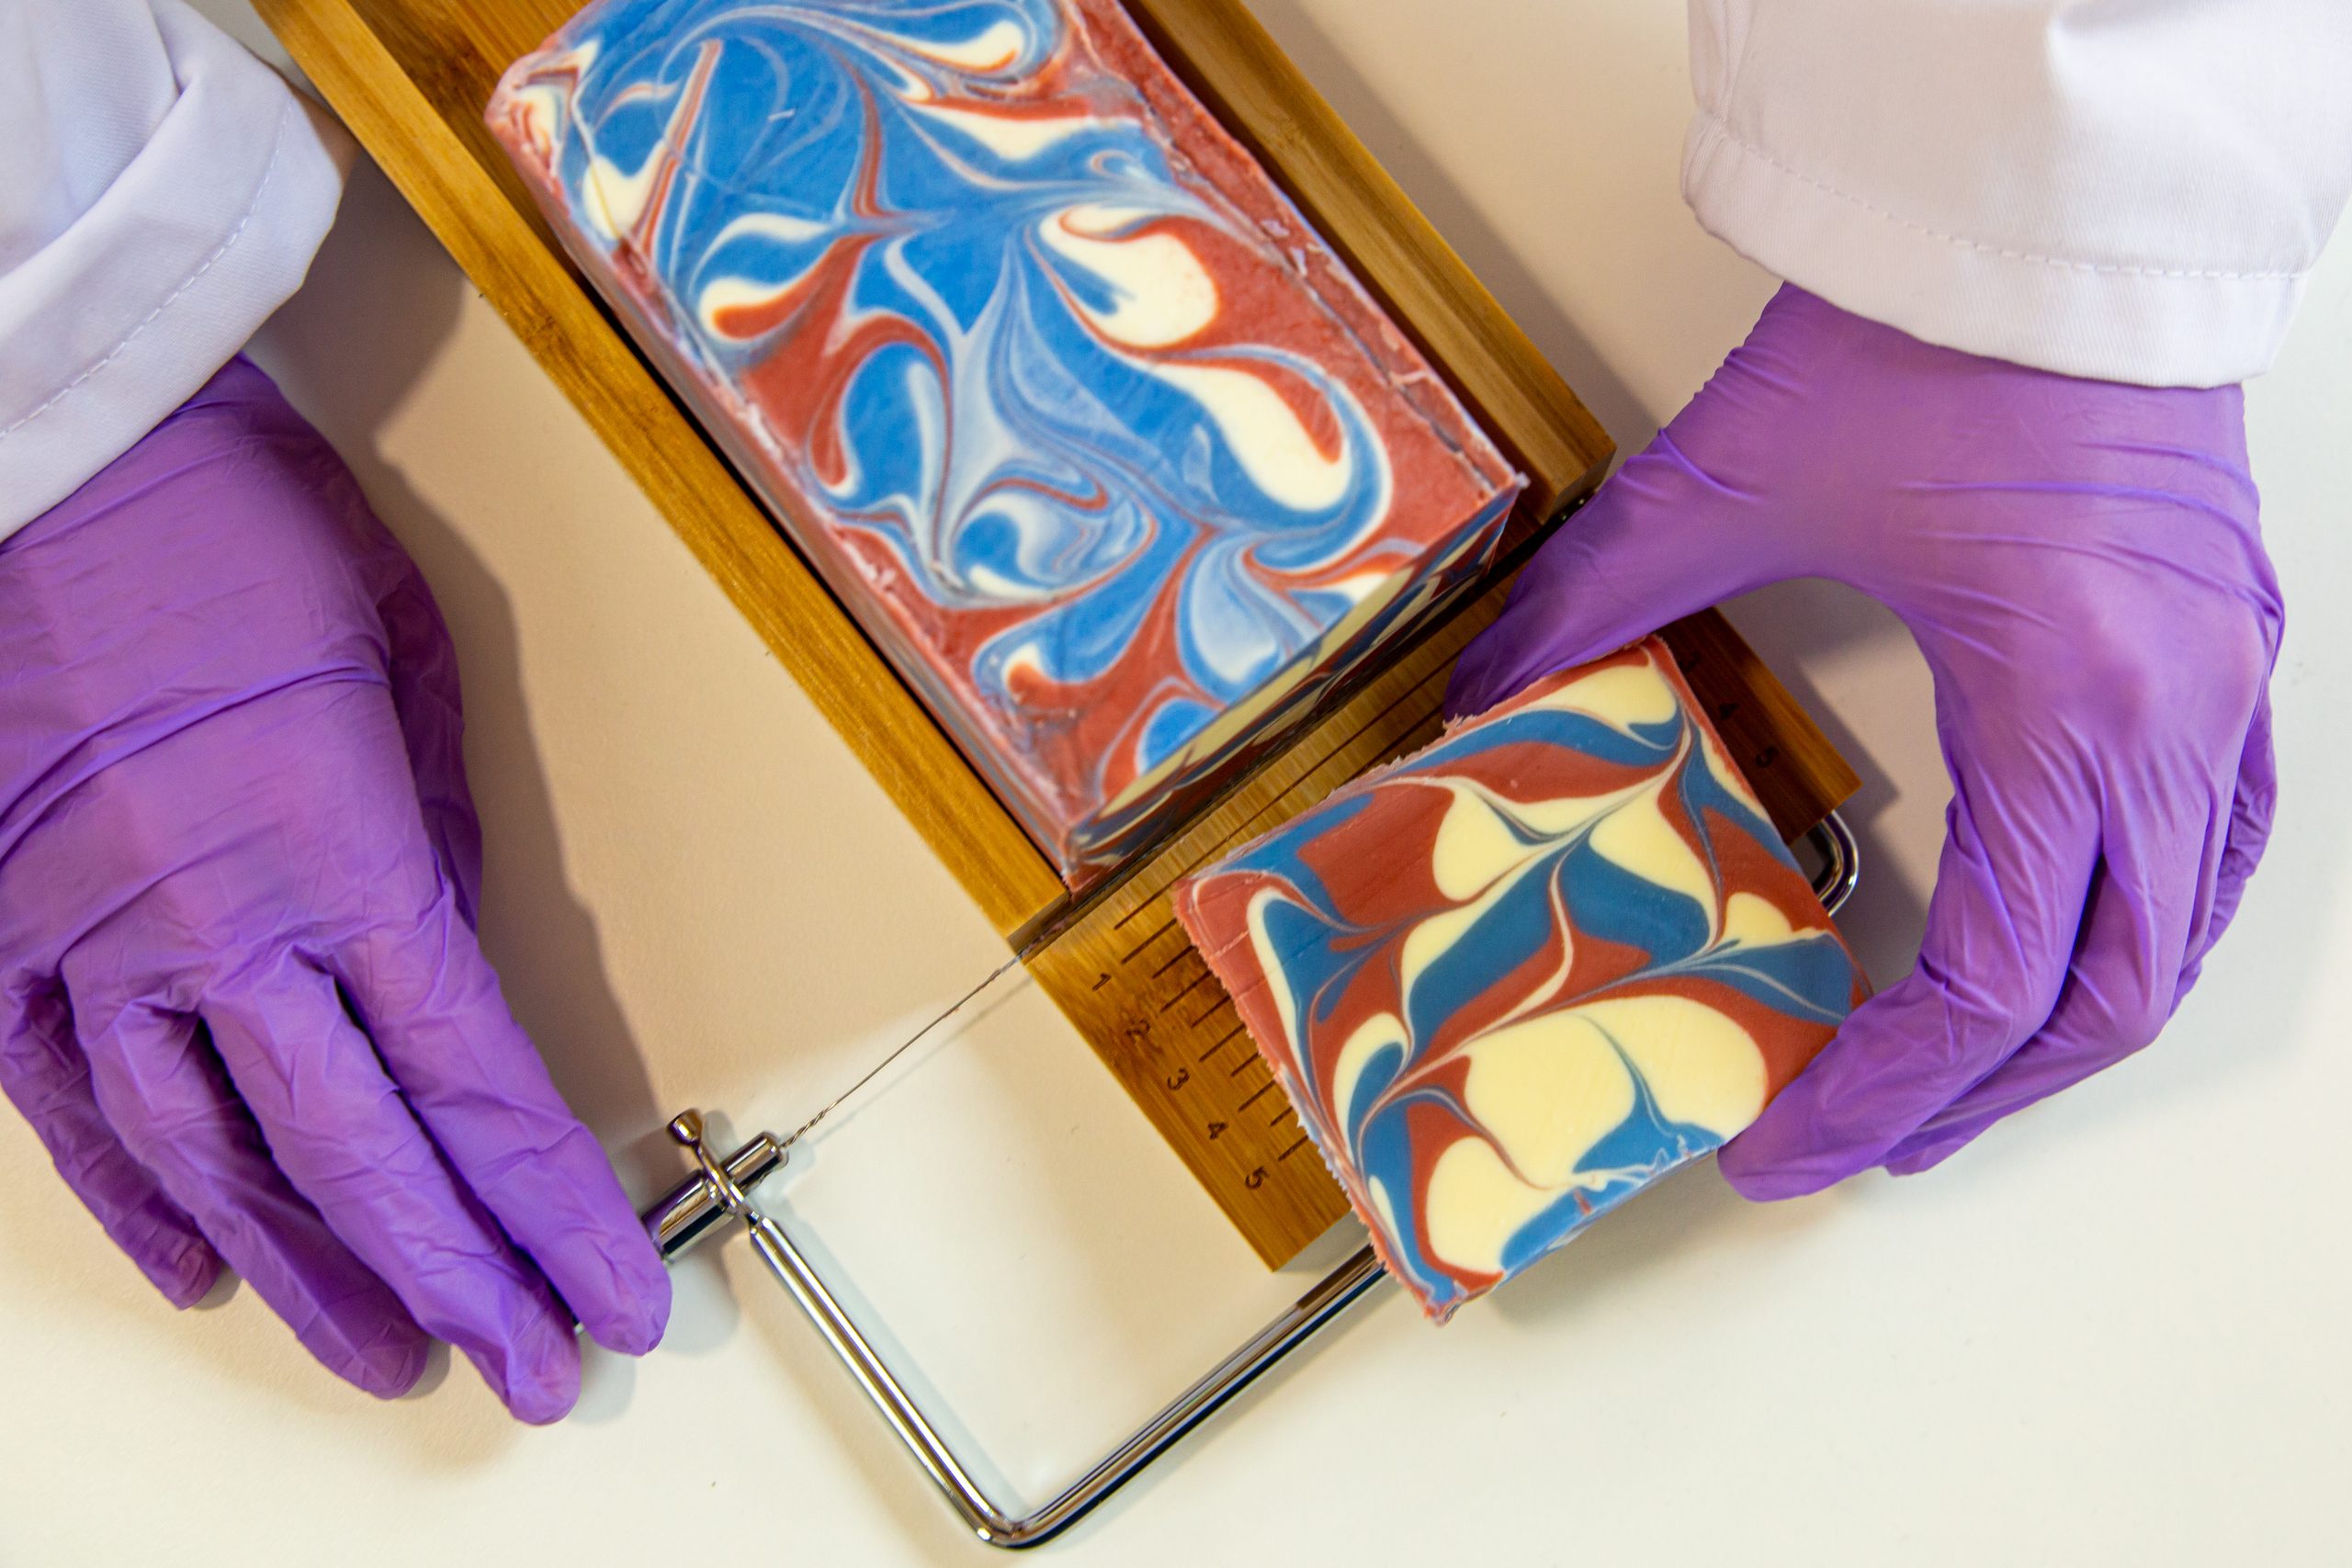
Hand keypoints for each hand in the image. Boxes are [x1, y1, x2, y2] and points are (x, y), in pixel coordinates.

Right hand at [0, 358, 667, 1419]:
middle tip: (534, 1373)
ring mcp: (98, 942)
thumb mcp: (411, 668)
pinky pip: (65, 1104)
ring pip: (217, 1161)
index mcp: (349, 860)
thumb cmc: (247, 528)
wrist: (64, 456)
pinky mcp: (5, 931)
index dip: (553, 1213)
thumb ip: (437, 837)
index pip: (480, 1089)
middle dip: (462, 1282)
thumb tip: (451, 958)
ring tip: (387, 1359)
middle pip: (364, 1157)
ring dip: (311, 1275)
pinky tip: (196, 1268)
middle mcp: (223, 929)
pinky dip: (135, 1197)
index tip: (615, 1292)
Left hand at [1449, 286, 2281, 1195]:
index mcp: (2064, 701)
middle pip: (2101, 998)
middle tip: (1851, 1145)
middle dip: (1971, 1099)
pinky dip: (2146, 935)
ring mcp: (2225, 693)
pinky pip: (2227, 850)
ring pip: (2181, 942)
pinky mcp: (2234, 655)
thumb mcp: (1730, 477)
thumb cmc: (1932, 335)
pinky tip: (2075, 960)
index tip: (1788, 1145)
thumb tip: (1489, 704)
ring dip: (2062, 1038)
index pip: (1991, 981)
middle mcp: (2173, 720)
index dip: (1884, 1091)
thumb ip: (1597, 604)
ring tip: (1950, 1090)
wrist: (2056, 224)